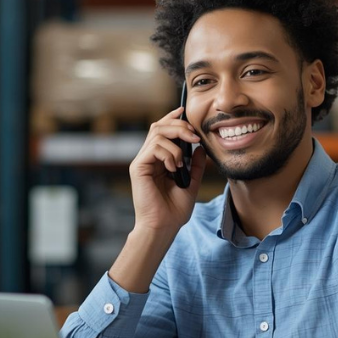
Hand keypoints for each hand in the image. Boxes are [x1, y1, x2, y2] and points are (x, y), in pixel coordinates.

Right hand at [128, 108, 206, 234]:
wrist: (164, 226)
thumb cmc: (174, 210)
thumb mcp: (191, 183)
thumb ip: (195, 165)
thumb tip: (200, 147)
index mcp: (159, 160)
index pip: (163, 130)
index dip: (173, 118)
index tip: (185, 111)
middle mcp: (148, 158)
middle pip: (159, 126)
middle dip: (179, 126)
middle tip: (194, 136)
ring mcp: (142, 161)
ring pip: (157, 133)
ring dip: (176, 144)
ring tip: (180, 164)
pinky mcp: (138, 167)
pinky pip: (154, 147)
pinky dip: (168, 154)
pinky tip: (172, 168)